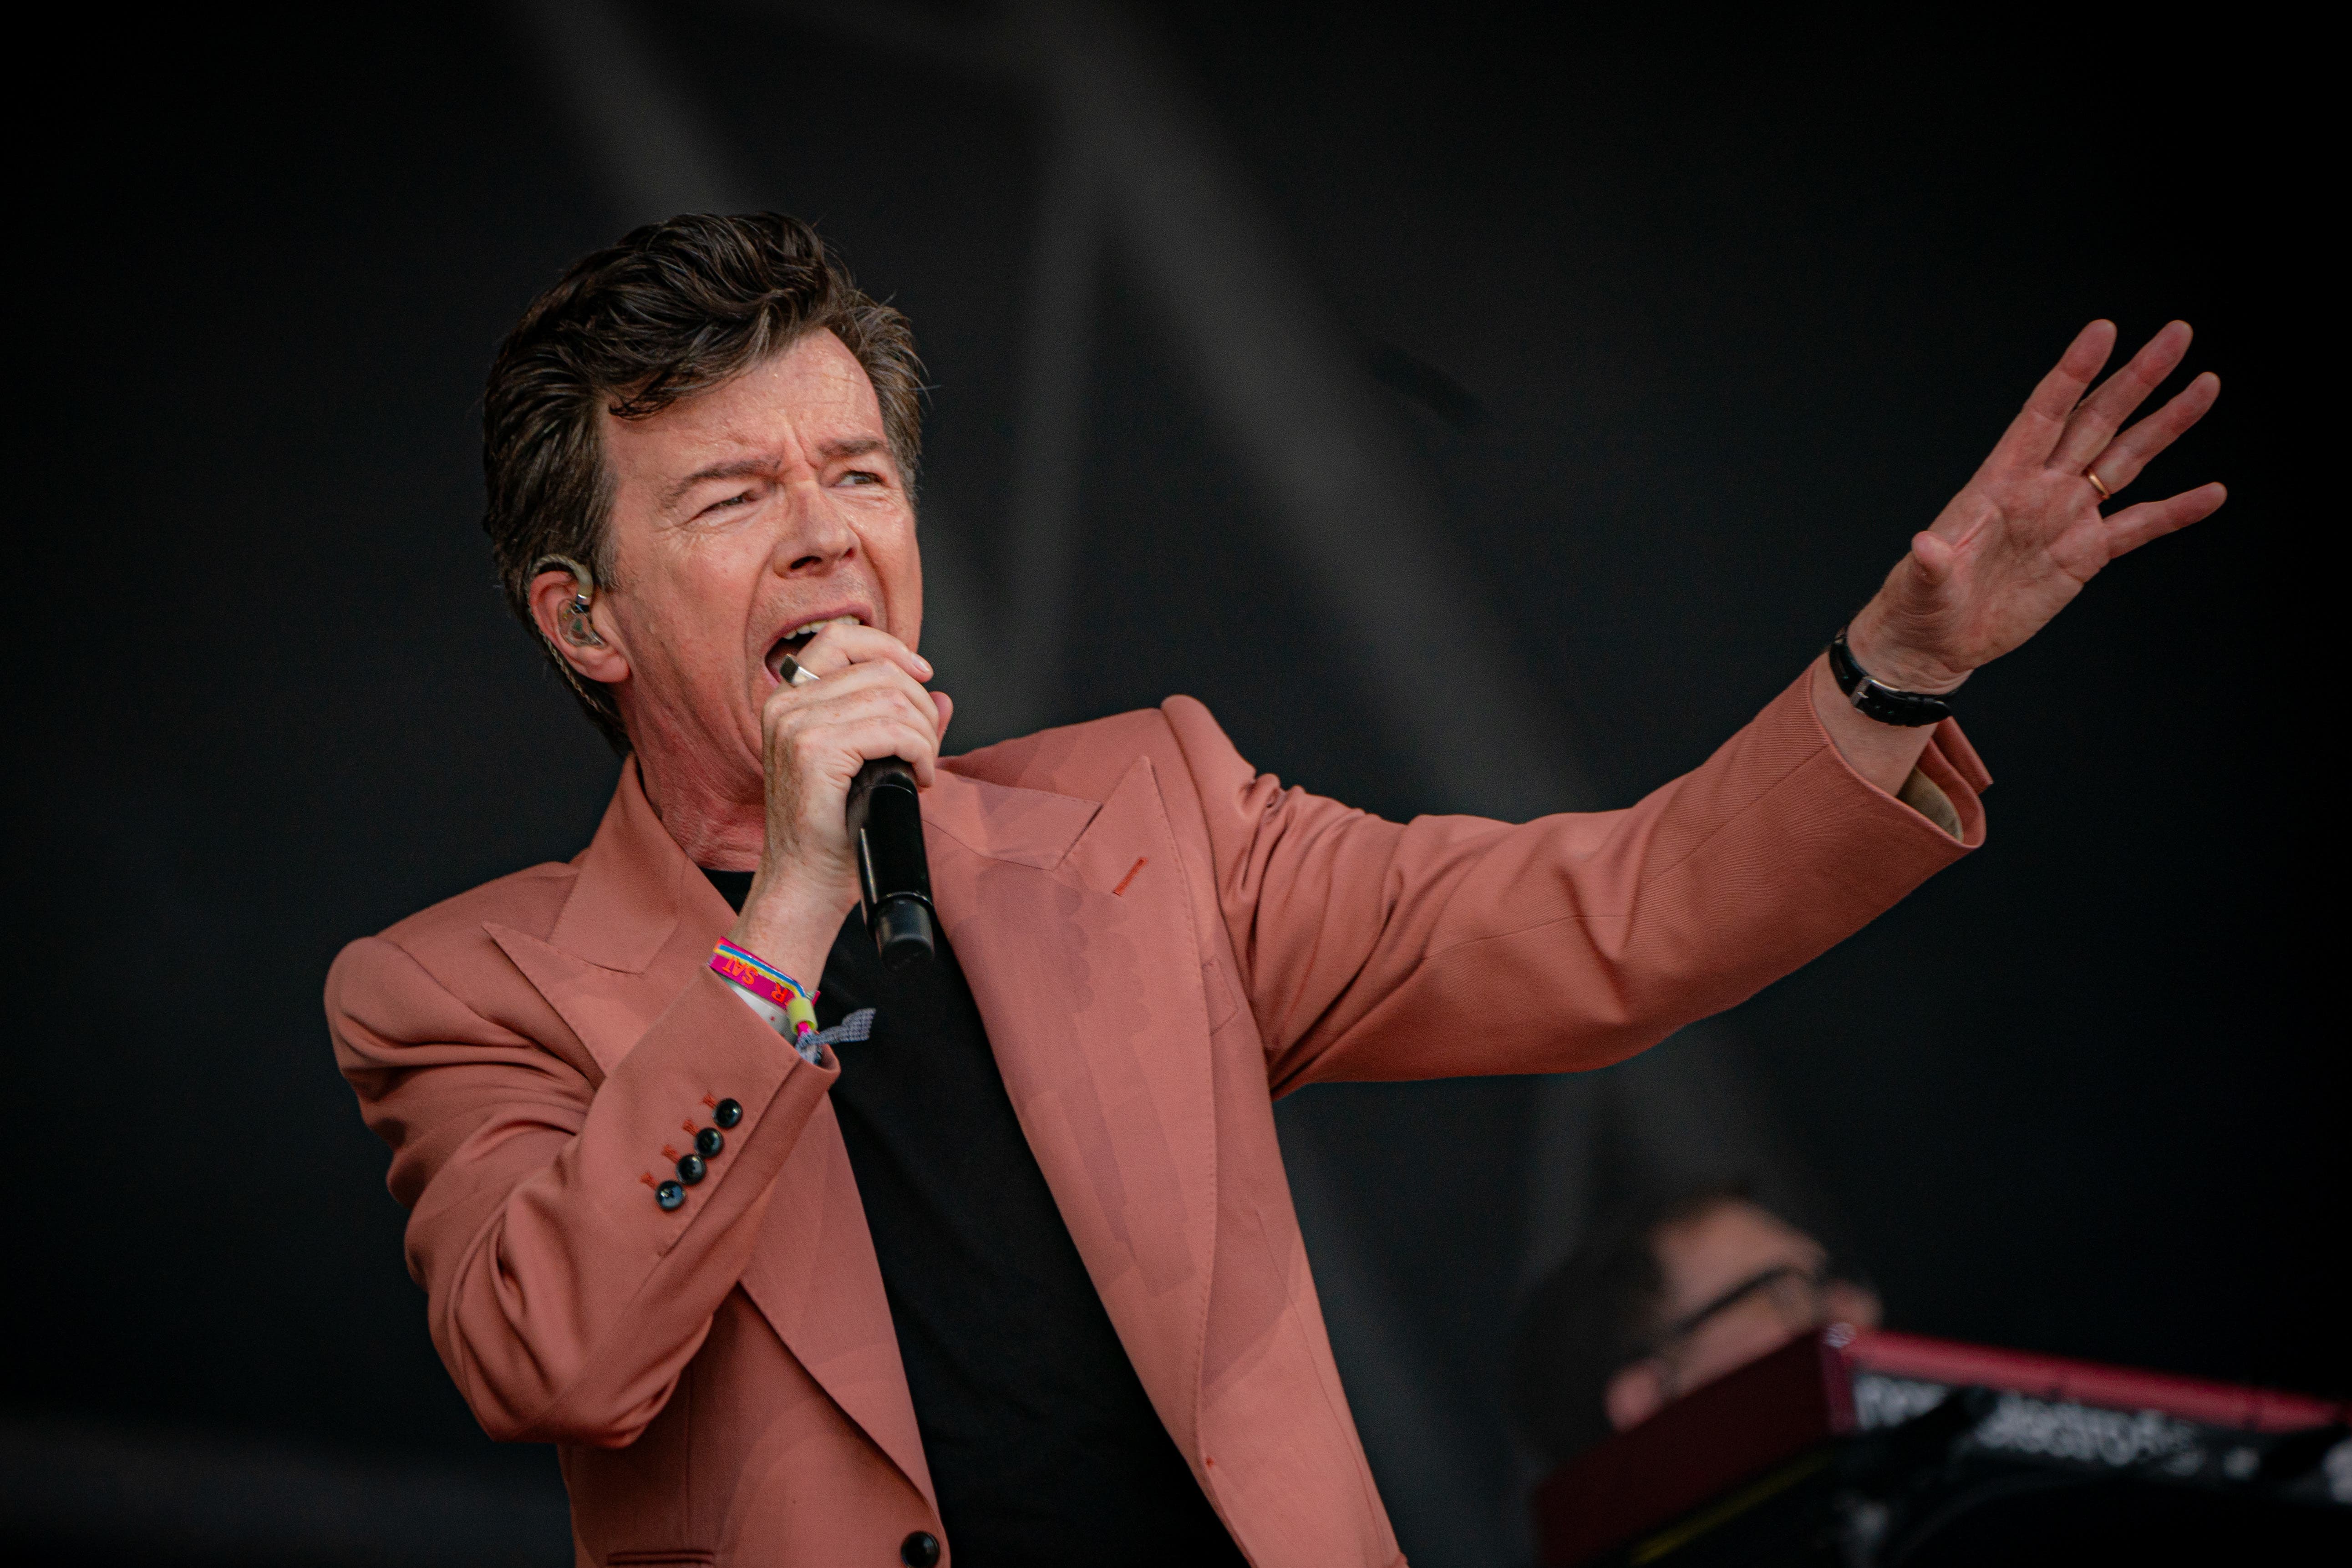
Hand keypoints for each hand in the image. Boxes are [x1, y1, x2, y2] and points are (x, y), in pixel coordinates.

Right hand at [728, 623, 950, 974]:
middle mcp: (786, 705)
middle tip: (927, 747)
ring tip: (922, 765)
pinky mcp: (814, 752)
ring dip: (924, 733)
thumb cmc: (832, 830)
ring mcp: (796, 726)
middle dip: (919, 705)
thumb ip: (901, 725)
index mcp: (790, 700)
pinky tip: (919, 777)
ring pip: (891, 698)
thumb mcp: (866, 764)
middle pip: (878, 670)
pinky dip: (920, 750)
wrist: (805, 882)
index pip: (840, 639)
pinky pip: (891, 730)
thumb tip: (942, 698)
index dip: (889, 647)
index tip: (923, 674)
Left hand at [1847, 320, 2224, 691]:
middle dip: (2137, 378)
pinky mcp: (2085, 554)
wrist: (1938, 641)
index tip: (2104, 331)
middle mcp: (2041, 488)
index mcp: (2001, 480)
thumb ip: (1932, 563)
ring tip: (2206, 386)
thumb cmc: (1921, 603)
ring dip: (2167, 424)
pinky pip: (2139, 526)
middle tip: (2178, 334)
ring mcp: (2067, 517)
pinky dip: (2177, 512)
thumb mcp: (1922, 583)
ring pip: (2127, 459)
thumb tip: (1925, 547)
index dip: (2074, 373)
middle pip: (2098, 420)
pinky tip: (2213, 493)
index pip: (2044, 413)